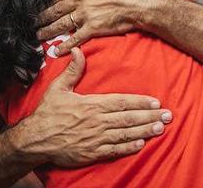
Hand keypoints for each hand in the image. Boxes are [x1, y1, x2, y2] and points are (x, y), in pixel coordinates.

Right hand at [10, 48, 170, 166]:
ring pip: (124, 134)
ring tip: (160, 128)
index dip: (140, 102)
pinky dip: (128, 147)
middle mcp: (96, 121)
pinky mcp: (91, 153)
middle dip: (149, 116)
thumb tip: (76, 50)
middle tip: (168, 115)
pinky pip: (114, 150)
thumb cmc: (47, 114)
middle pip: (128, 118)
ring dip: (144, 131)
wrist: (35, 140)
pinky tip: (141, 144)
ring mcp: (95, 138)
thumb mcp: (57, 88)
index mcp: (90, 104)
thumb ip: (72, 70)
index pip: (121, 102)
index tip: (156, 101)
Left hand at [36, 0, 172, 55]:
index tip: (47, 5)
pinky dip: (65, 45)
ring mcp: (86, 14)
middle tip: (34, 21)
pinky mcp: (93, 28)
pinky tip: (57, 50)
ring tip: (39, 35)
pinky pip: (75, 38)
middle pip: (57, 8)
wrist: (144, 2)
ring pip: (61, 23)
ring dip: (48, 30)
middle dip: (44, 15)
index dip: (54, 0)